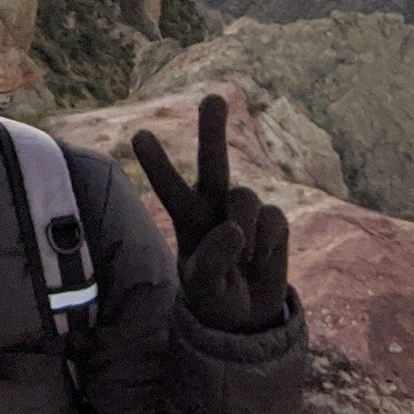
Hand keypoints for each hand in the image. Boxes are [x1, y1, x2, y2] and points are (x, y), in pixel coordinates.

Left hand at [131, 93, 290, 332]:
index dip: (157, 163)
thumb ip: (212, 261)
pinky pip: (273, 220)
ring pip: (245, 197)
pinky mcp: (273, 221)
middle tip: (213, 98)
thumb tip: (234, 228)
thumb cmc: (213, 296)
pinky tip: (261, 259)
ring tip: (243, 255)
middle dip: (213, 130)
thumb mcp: (203, 287)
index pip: (169, 187)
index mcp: (187, 218)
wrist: (246, 315)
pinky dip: (268, 243)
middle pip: (213, 162)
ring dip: (244, 226)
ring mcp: (245, 210)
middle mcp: (214, 205)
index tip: (139, 134)